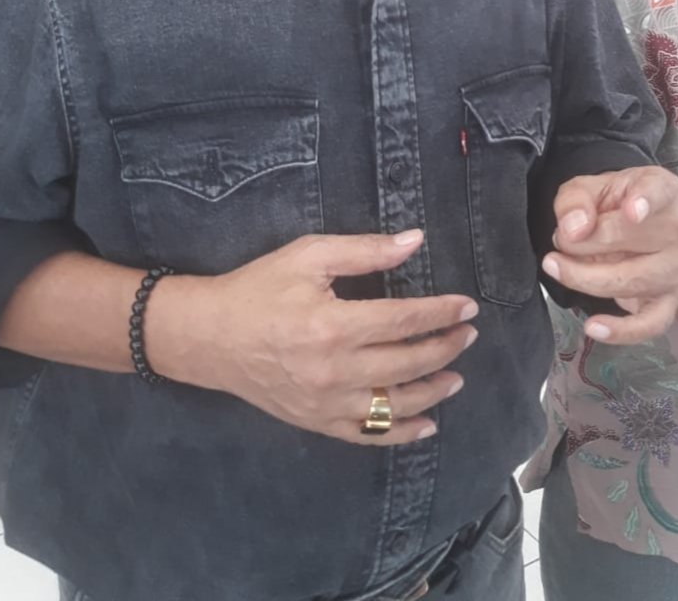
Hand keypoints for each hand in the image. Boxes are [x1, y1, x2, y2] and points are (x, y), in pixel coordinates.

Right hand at [147, 229, 478, 445]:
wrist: (209, 337)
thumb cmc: (258, 288)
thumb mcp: (308, 256)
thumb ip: (364, 250)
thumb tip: (414, 241)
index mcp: (333, 326)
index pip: (404, 321)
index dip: (441, 313)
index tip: (467, 306)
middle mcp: (334, 371)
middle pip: (407, 363)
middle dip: (445, 347)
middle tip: (467, 334)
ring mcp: (326, 403)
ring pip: (395, 405)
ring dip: (433, 391)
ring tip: (456, 376)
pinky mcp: (317, 422)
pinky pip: (368, 435)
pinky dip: (401, 433)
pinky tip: (426, 423)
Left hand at [541, 166, 677, 343]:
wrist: (633, 227)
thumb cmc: (611, 203)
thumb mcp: (586, 188)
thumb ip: (575, 201)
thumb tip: (574, 230)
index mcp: (661, 189)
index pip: (658, 191)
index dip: (645, 201)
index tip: (631, 212)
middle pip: (634, 240)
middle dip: (585, 244)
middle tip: (558, 241)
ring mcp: (676, 268)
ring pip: (635, 281)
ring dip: (587, 278)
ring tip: (556, 267)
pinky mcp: (668, 301)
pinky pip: (651, 323)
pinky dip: (622, 331)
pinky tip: (593, 328)